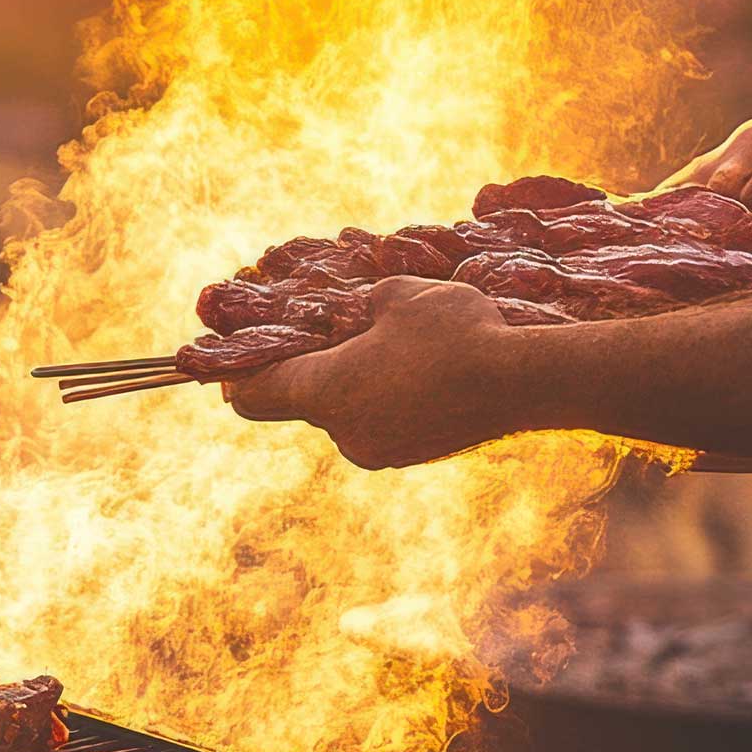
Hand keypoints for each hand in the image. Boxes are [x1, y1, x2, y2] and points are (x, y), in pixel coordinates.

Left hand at [222, 279, 532, 469]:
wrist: (524, 382)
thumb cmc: (455, 330)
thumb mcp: (398, 294)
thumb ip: (361, 304)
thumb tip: (361, 312)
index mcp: (327, 392)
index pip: (255, 395)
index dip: (237, 378)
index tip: (227, 366)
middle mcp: (344, 433)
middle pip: (306, 401)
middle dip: (317, 369)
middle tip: (336, 336)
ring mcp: (379, 452)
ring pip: (348, 413)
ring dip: (359, 383)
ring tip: (397, 348)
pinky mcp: (411, 457)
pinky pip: (381, 424)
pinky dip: (389, 400)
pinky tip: (424, 372)